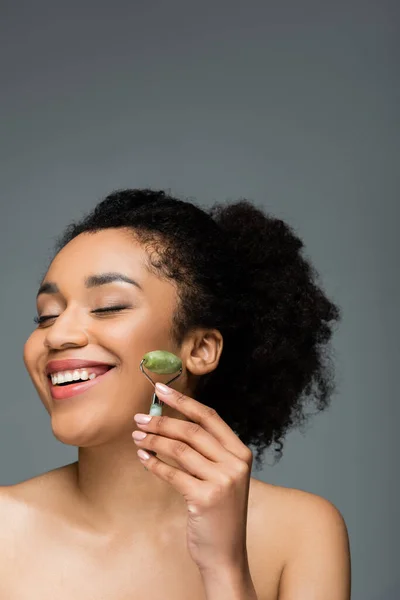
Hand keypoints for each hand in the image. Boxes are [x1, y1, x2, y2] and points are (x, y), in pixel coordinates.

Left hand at [132, 382, 253, 573]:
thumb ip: (207, 451)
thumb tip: (171, 421)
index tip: (161, 390)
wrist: (225, 554)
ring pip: (180, 450)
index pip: (210, 417)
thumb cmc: (218, 512)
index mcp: (241, 453)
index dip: (183, 401)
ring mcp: (223, 481)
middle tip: (139, 419)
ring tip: (137, 437)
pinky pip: (172, 473)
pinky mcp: (206, 498)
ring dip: (154, 441)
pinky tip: (143, 458)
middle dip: (161, 422)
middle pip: (192, 431)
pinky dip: (154, 464)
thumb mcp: (222, 476)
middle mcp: (235, 463)